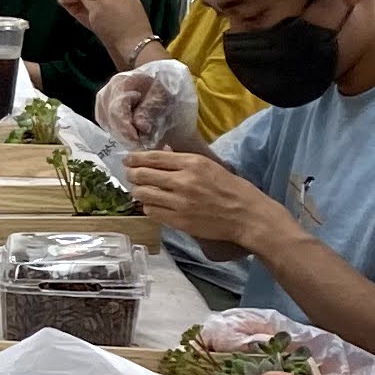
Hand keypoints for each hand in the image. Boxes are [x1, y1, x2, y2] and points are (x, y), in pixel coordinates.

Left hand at [126, 148, 283, 256]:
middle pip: (143, 175)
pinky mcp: (179, 221)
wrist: (246, 215)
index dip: (135, 158)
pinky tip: (152, 204)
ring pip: (143, 194)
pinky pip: (152, 211)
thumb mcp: (210, 166)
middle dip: (132, 174)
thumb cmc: (232, 189)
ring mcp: (180, 203)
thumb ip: (184, 160)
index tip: (128, 159)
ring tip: (139, 190)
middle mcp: (183, 181)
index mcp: (192, 163)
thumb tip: (162, 153)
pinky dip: (148, 206)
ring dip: (137, 191)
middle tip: (131, 175)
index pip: (154, 157)